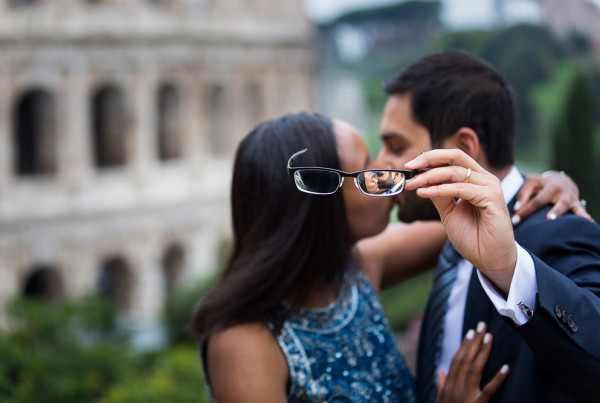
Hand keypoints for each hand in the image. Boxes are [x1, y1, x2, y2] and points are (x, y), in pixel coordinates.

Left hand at [405, 149, 515, 293]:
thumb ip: (439, 195)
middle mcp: (485, 179)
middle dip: (429, 159)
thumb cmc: (472, 237)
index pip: (453, 158)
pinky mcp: (492, 198)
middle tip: (408, 167)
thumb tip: (420, 179)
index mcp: (476, 179)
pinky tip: (424, 193)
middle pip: (455, 156)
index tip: (409, 166)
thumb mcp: (449, 212)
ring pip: (454, 172)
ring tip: (412, 185)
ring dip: (429, 177)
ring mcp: (490, 186)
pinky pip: (460, 189)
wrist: (489, 259)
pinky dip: (440, 189)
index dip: (430, 158)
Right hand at [437, 322, 508, 402]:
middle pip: (466, 360)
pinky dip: (498, 378)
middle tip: (482, 326)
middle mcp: (456, 387)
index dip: (464, 345)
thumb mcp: (439, 400)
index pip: (457, 360)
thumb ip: (440, 385)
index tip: (470, 332)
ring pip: (475, 369)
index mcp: (448, 385)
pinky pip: (489, 390)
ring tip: (489, 337)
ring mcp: (467, 395)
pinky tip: (506, 367)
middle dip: (474, 342)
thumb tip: (440, 371)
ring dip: (483, 352)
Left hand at [513, 171, 593, 223]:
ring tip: (558, 219)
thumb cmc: (540, 184)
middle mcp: (560, 190)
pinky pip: (581, 209)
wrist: (560, 180)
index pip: (536, 200)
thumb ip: (522, 194)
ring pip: (567, 205)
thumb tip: (516, 209)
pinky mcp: (577, 203)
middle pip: (554, 202)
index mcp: (547, 185)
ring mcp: (570, 197)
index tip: (515, 221)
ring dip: (563, 212)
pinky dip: (584, 215)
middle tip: (548, 219)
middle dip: (550, 211)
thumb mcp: (531, 183)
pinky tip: (588, 220)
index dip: (525, 211)